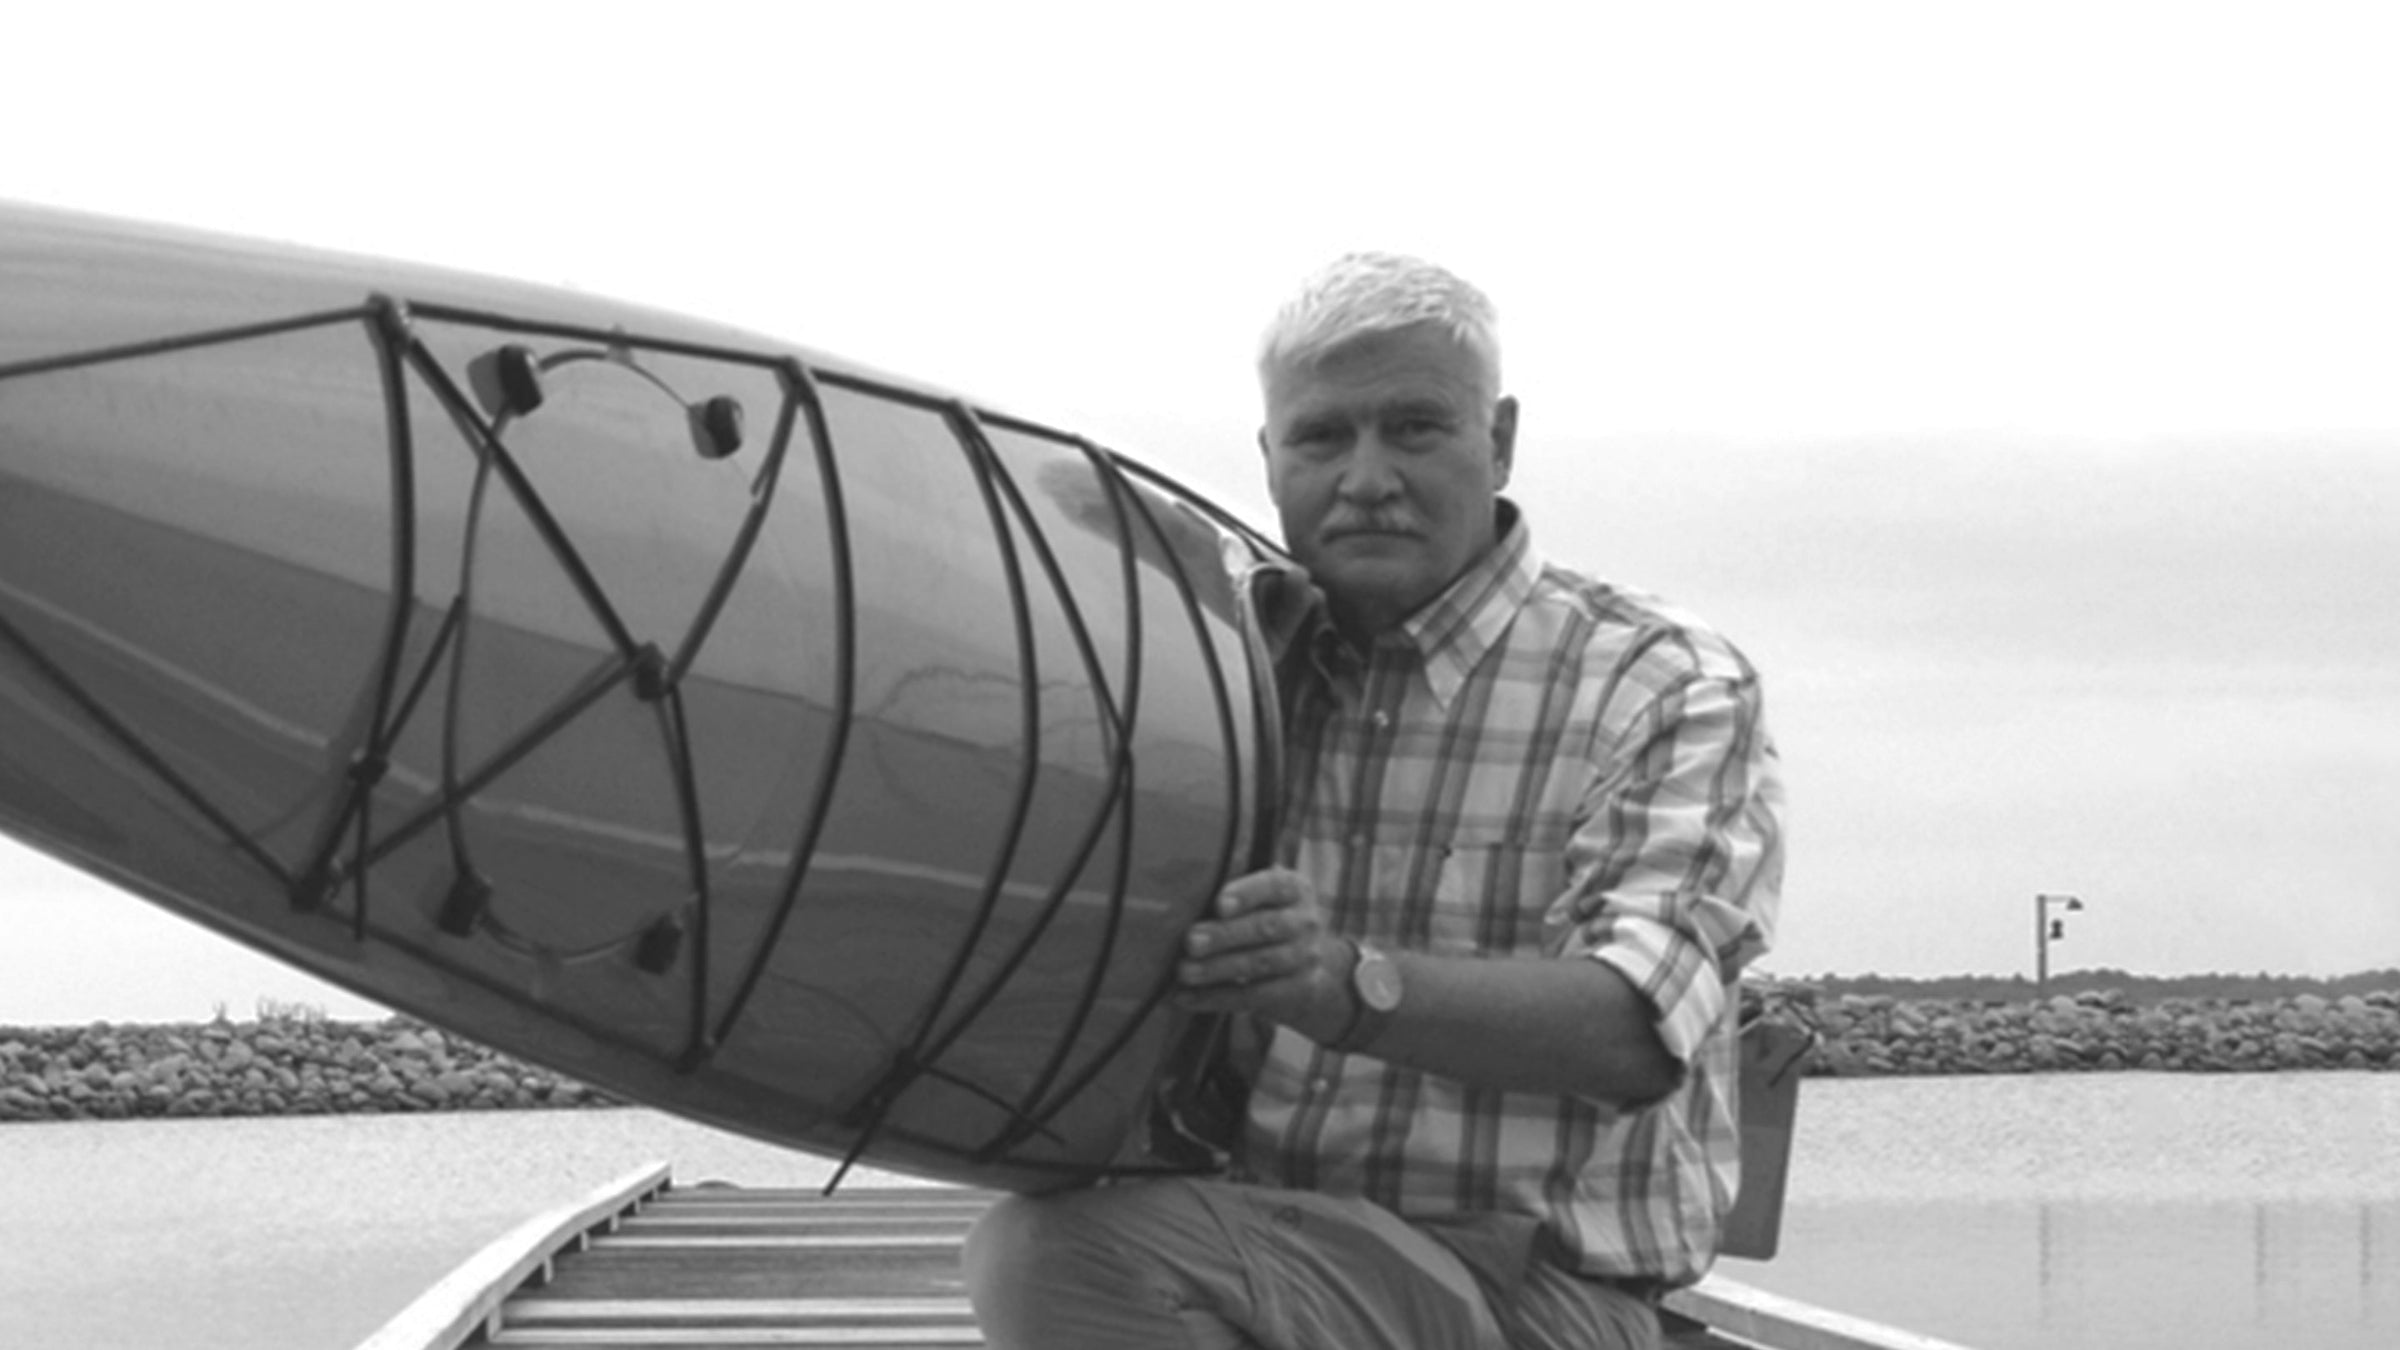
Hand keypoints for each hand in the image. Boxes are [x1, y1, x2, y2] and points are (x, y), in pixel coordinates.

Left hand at [1173, 869, 1351, 1037]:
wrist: (1310, 971)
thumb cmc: (1265, 922)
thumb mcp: (1259, 899)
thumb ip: (1231, 891)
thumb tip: (1185, 890)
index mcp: (1294, 889)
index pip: (1274, 886)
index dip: (1246, 894)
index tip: (1219, 905)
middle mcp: (1305, 922)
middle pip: (1266, 927)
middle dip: (1225, 934)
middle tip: (1190, 941)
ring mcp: (1305, 958)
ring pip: (1260, 963)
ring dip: (1218, 968)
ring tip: (1184, 971)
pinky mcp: (1297, 991)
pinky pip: (1254, 996)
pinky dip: (1217, 997)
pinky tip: (1187, 997)